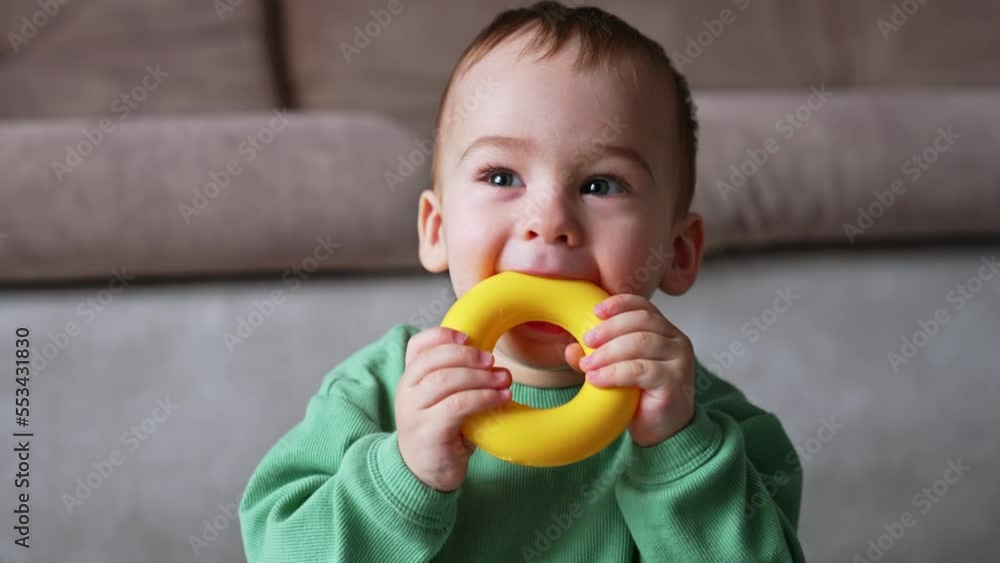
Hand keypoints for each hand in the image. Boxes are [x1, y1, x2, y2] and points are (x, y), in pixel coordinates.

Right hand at [396, 327, 511, 491]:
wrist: (425, 475)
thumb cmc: (442, 433)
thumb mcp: (444, 400)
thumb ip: (456, 379)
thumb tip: (491, 360)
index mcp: (410, 379)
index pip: (418, 346)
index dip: (442, 335)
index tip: (468, 336)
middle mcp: (407, 392)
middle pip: (434, 360)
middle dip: (468, 356)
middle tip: (493, 361)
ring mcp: (414, 412)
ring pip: (446, 380)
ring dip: (480, 377)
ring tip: (504, 380)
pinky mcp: (428, 431)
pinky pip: (457, 406)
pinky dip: (483, 398)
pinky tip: (501, 398)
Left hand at [565, 294, 694, 445]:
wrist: (661, 431)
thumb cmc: (640, 397)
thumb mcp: (615, 371)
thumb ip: (596, 357)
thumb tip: (572, 349)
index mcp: (663, 331)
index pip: (643, 306)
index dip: (619, 304)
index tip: (595, 311)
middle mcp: (676, 341)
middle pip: (641, 321)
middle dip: (609, 328)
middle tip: (586, 340)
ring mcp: (679, 360)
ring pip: (640, 343)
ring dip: (608, 352)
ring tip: (588, 365)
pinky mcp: (675, 381)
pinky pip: (641, 370)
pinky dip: (614, 372)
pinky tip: (597, 379)